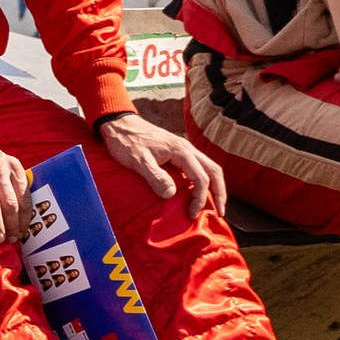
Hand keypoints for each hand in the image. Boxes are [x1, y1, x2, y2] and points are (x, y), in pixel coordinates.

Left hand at [94, 111, 224, 219]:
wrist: (119, 124)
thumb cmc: (126, 142)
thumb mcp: (137, 161)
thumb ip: (155, 176)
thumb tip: (171, 195)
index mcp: (181, 151)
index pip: (201, 178)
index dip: (200, 198)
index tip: (192, 214)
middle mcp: (188, 149)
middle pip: (214, 171)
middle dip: (220, 193)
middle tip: (219, 212)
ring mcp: (184, 149)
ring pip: (209, 167)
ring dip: (215, 186)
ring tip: (214, 204)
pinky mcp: (178, 151)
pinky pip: (199, 166)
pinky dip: (204, 179)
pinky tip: (199, 190)